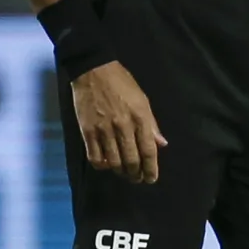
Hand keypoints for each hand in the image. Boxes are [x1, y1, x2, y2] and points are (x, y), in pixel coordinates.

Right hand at [70, 62, 165, 183]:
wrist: (93, 70)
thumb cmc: (121, 83)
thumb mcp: (142, 100)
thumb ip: (151, 124)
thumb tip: (161, 144)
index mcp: (139, 118)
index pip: (149, 151)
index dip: (151, 169)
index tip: (151, 178)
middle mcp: (123, 126)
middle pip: (132, 160)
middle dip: (136, 174)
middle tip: (137, 178)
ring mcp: (104, 130)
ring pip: (114, 162)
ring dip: (121, 172)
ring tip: (124, 173)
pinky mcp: (87, 131)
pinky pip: (95, 157)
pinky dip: (103, 165)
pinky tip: (107, 164)